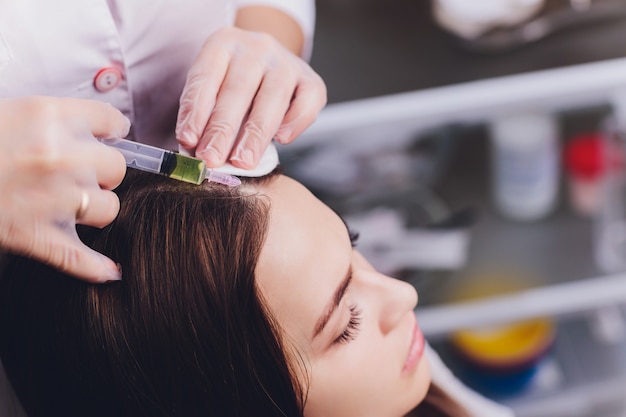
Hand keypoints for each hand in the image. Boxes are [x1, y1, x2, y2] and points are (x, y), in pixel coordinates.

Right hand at [0, 96, 128, 282]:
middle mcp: (62, 156)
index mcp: (51, 117)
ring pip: (108, 208)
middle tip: (79, 172)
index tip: (106, 136)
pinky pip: (82, 257)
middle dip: (101, 170)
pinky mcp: (40, 237)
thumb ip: (50, 119)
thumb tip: (88, 128)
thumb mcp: (8, 112)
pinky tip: (109, 270)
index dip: (110, 130)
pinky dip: (96, 266)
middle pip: (116, 167)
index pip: (111, 120)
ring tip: (71, 205)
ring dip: (95, 208)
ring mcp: (54, 200)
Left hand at [175, 27, 326, 168]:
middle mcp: (256, 47)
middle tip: (211, 158)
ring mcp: (286, 61)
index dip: (195, 111)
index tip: (189, 141)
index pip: (205, 78)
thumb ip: (204, 113)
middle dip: (222, 129)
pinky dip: (295, 122)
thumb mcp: (213, 86)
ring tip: (242, 161)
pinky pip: (308, 101)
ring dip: (255, 134)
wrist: (269, 62)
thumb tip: (194, 149)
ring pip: (272, 98)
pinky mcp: (312, 79)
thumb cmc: (234, 82)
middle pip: (238, 90)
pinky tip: (282, 139)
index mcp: (223, 43)